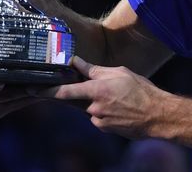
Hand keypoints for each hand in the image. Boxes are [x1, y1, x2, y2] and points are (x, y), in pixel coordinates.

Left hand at [42, 56, 166, 139]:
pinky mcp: (105, 129)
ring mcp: (99, 120)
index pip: (66, 91)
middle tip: (98, 88)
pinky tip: (119, 108)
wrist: (158, 116)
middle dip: (82, 93)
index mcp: (97, 90)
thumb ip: (94, 70)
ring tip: (118, 97)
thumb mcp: (119, 72)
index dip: (47, 91)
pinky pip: (97, 117)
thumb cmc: (141, 90)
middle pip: (77, 99)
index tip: (33, 89)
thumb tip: (75, 62)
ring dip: (96, 102)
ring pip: (88, 108)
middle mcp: (94, 107)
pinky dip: (103, 111)